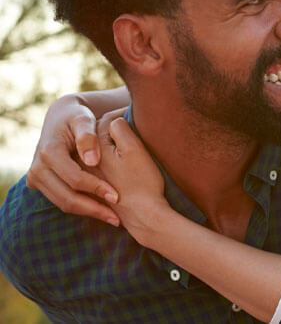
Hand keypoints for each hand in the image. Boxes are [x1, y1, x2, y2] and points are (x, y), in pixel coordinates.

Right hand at [26, 95, 119, 225]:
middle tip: (117, 218)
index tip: (117, 196)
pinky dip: (81, 208)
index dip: (96, 189)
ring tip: (113, 218)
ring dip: (88, 213)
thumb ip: (89, 136)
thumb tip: (92, 161)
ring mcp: (36, 178)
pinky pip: (61, 201)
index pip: (74, 178)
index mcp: (49, 152)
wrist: (61, 118)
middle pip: (67, 198)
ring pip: (63, 203)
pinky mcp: (40, 184)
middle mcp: (38, 168)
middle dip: (93, 209)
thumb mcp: (84, 120)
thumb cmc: (77, 117)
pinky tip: (101, 210)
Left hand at [97, 110, 168, 243]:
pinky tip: (123, 167)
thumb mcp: (134, 149)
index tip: (138, 117)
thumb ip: (119, 129)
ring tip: (130, 148)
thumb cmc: (142, 181)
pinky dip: (110, 162)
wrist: (143, 215)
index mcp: (94, 150)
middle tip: (135, 130)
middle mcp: (87, 162)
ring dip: (112, 147)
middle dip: (115, 132)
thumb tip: (114, 120)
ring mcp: (91, 176)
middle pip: (100, 137)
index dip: (123, 116)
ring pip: (100, 151)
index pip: (107, 122)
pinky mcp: (97, 187)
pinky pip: (101, 167)